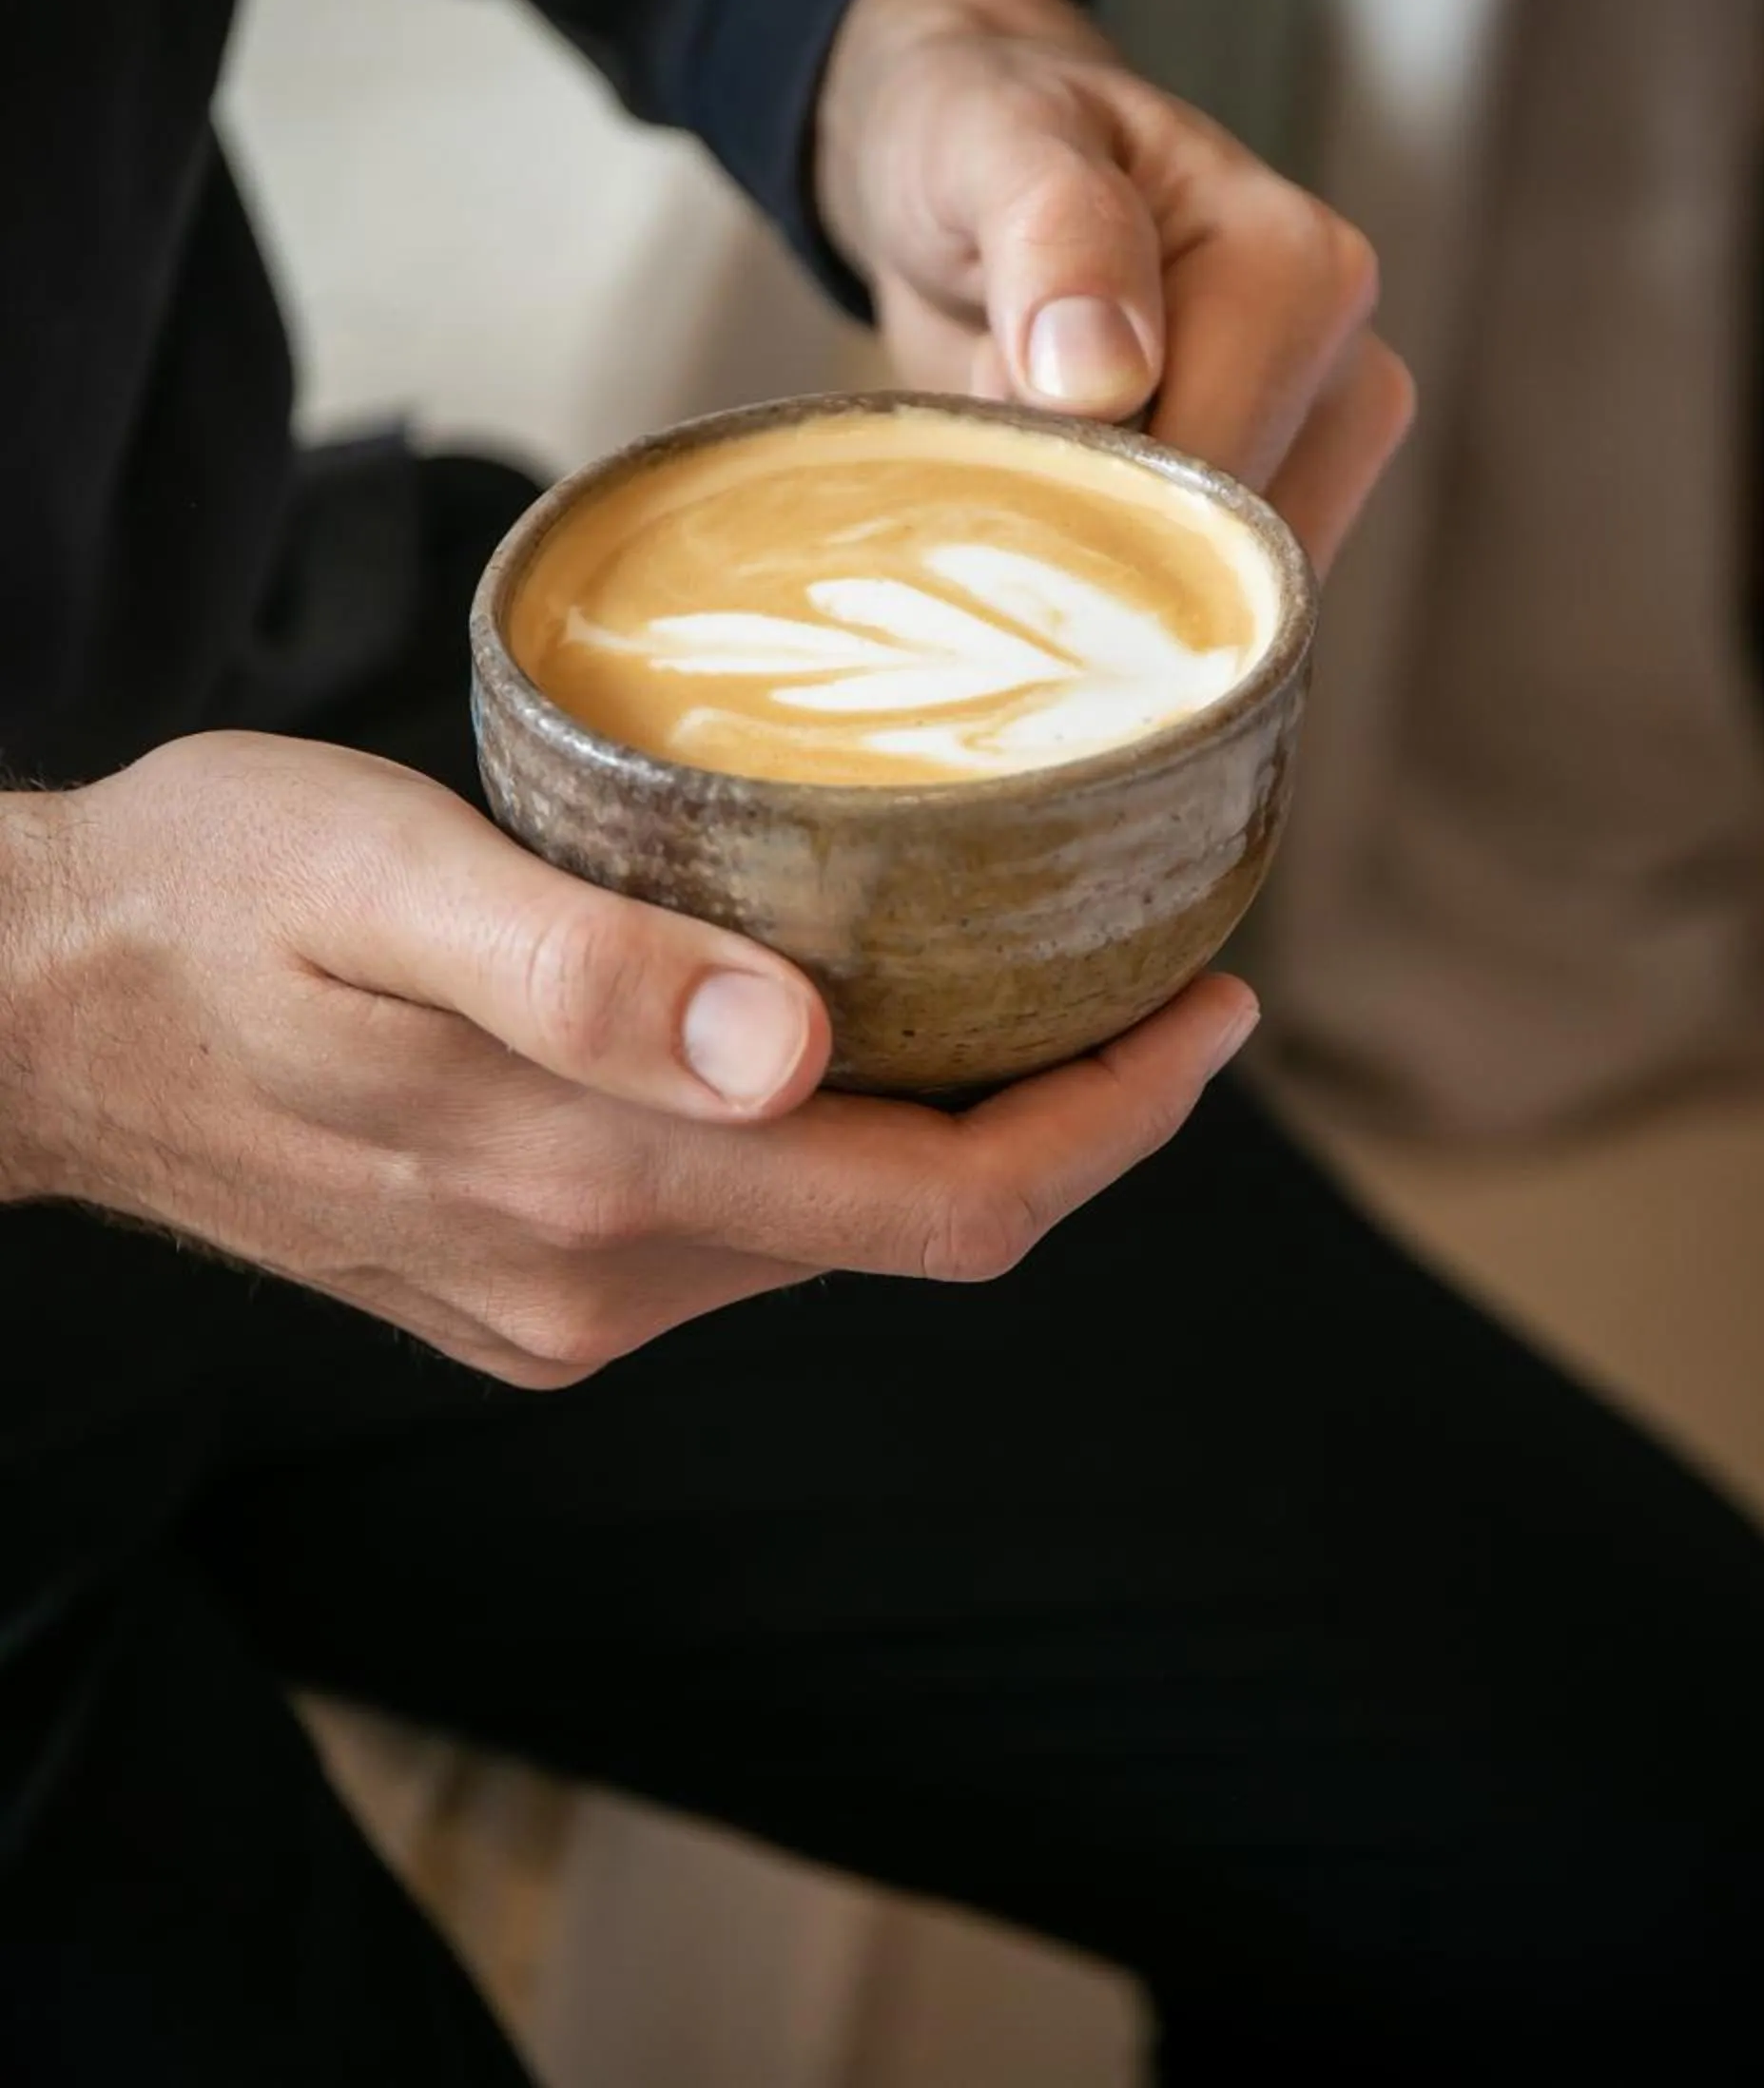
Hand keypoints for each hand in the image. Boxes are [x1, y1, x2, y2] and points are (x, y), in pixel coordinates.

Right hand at [0, 734, 1257, 1384]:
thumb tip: (795, 1047)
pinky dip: (825, 1144)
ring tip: (1016, 969)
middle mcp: (597, 1276)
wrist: (29, 1013)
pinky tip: (829, 1031)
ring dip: (944, 1125)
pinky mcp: (517, 1292)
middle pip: (912, 1225)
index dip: (1110, 1124)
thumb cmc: (202, 896)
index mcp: (591, 1180)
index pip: (941, 1204)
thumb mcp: (380, 885)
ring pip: (826, 1231)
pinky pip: (733, 1234)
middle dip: (1065, 1117)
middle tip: (1158, 964)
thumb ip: (581, 972)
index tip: (1219, 1007)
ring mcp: (555, 1303)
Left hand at [818, 0, 1413, 572]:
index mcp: (1303, 271)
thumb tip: (1105, 375)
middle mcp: (1352, 366)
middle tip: (996, 449)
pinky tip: (1066, 503)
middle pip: (1226, 553)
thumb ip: (1053, 235)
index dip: (1082, 491)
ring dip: (1106, 568)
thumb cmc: (986, 147)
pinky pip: (1217, 608)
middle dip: (1096, 536)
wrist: (976, 177)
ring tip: (1031, 461)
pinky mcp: (1289, 507)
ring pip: (1227, 601)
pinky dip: (1128, 589)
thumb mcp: (989, 146)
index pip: (1209, 473)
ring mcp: (1328, 451)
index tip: (988, 433)